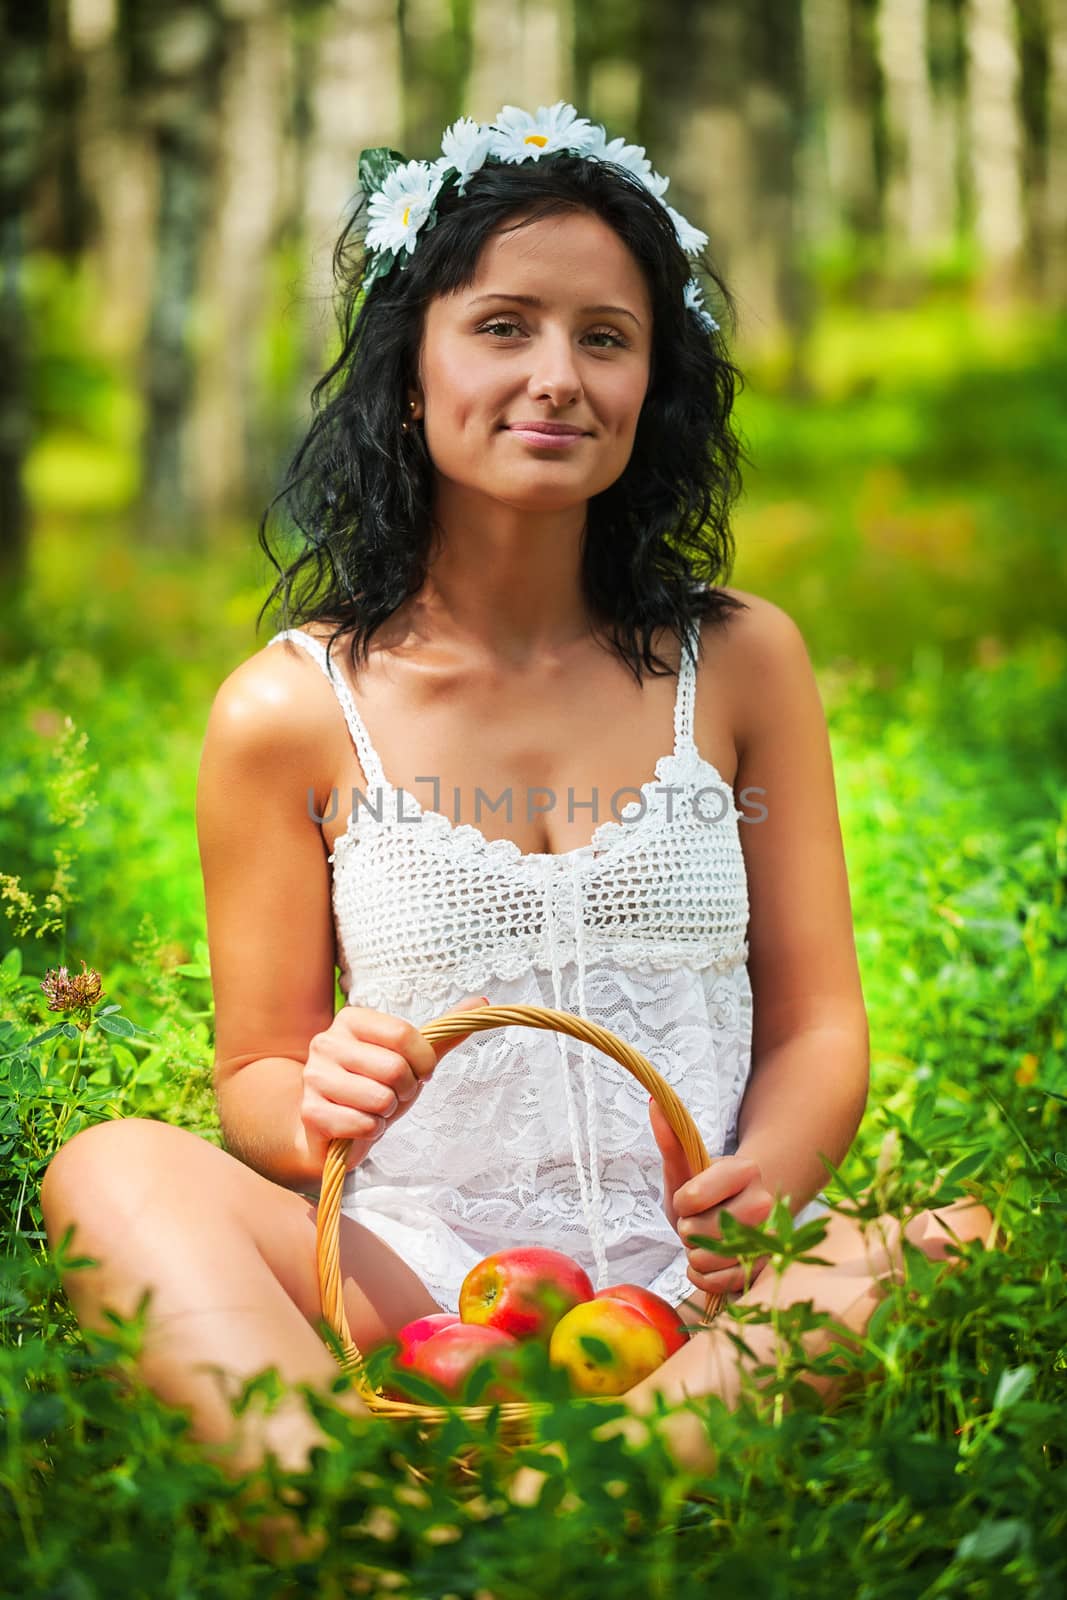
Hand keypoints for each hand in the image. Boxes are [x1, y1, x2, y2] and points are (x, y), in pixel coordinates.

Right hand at [297, 995, 487, 1173]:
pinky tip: (358, 1126)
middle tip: (393, 1095)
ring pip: (379, 1099)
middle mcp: (326, 1042)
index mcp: (351, 1019)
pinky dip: (371, 1132)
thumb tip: (483, 1002)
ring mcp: (314, 1077)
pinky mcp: (310, 1112)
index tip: (419, 1072)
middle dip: (405, 1091)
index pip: (404, 1034)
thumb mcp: (411, 1058)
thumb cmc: (375, 1086)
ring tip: (374, 1109)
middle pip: (394, 1068)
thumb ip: (443, 1032)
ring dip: (387, 1113)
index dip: (423, 1061)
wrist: (333, 1127)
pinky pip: (363, 1125)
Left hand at [648, 1096, 774, 1295]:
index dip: (683, 1202)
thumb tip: (653, 1102)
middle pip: (700, 1233)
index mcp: (745, 1171)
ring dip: (696, 1255)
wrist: (741, 1214)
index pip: (693, 1198)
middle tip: (699, 1221)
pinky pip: (719, 1283)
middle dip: (689, 1231)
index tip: (690, 1198)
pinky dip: (705, 1277)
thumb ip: (671, 1138)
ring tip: (706, 1240)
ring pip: (709, 1260)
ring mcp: (768, 1239)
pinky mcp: (765, 1269)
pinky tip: (710, 1262)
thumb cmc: (706, 1190)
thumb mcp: (686, 1167)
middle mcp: (765, 1204)